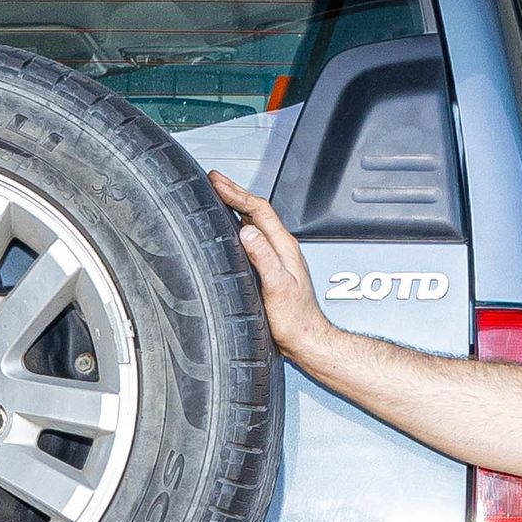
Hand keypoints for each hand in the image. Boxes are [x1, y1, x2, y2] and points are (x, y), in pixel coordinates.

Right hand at [208, 173, 334, 362]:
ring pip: (256, 224)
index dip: (236, 193)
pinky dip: (241, 227)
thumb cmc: (295, 320)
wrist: (307, 340)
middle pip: (258, 212)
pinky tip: (234, 232)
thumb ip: (263, 258)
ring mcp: (278, 259)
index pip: (259, 210)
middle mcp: (283, 249)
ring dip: (238, 207)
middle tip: (215, 181)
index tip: (217, 182)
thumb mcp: (277, 287)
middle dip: (235, 193)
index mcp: (284, 248)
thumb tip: (247, 232)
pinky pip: (256, 239)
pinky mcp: (273, 270)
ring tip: (221, 198)